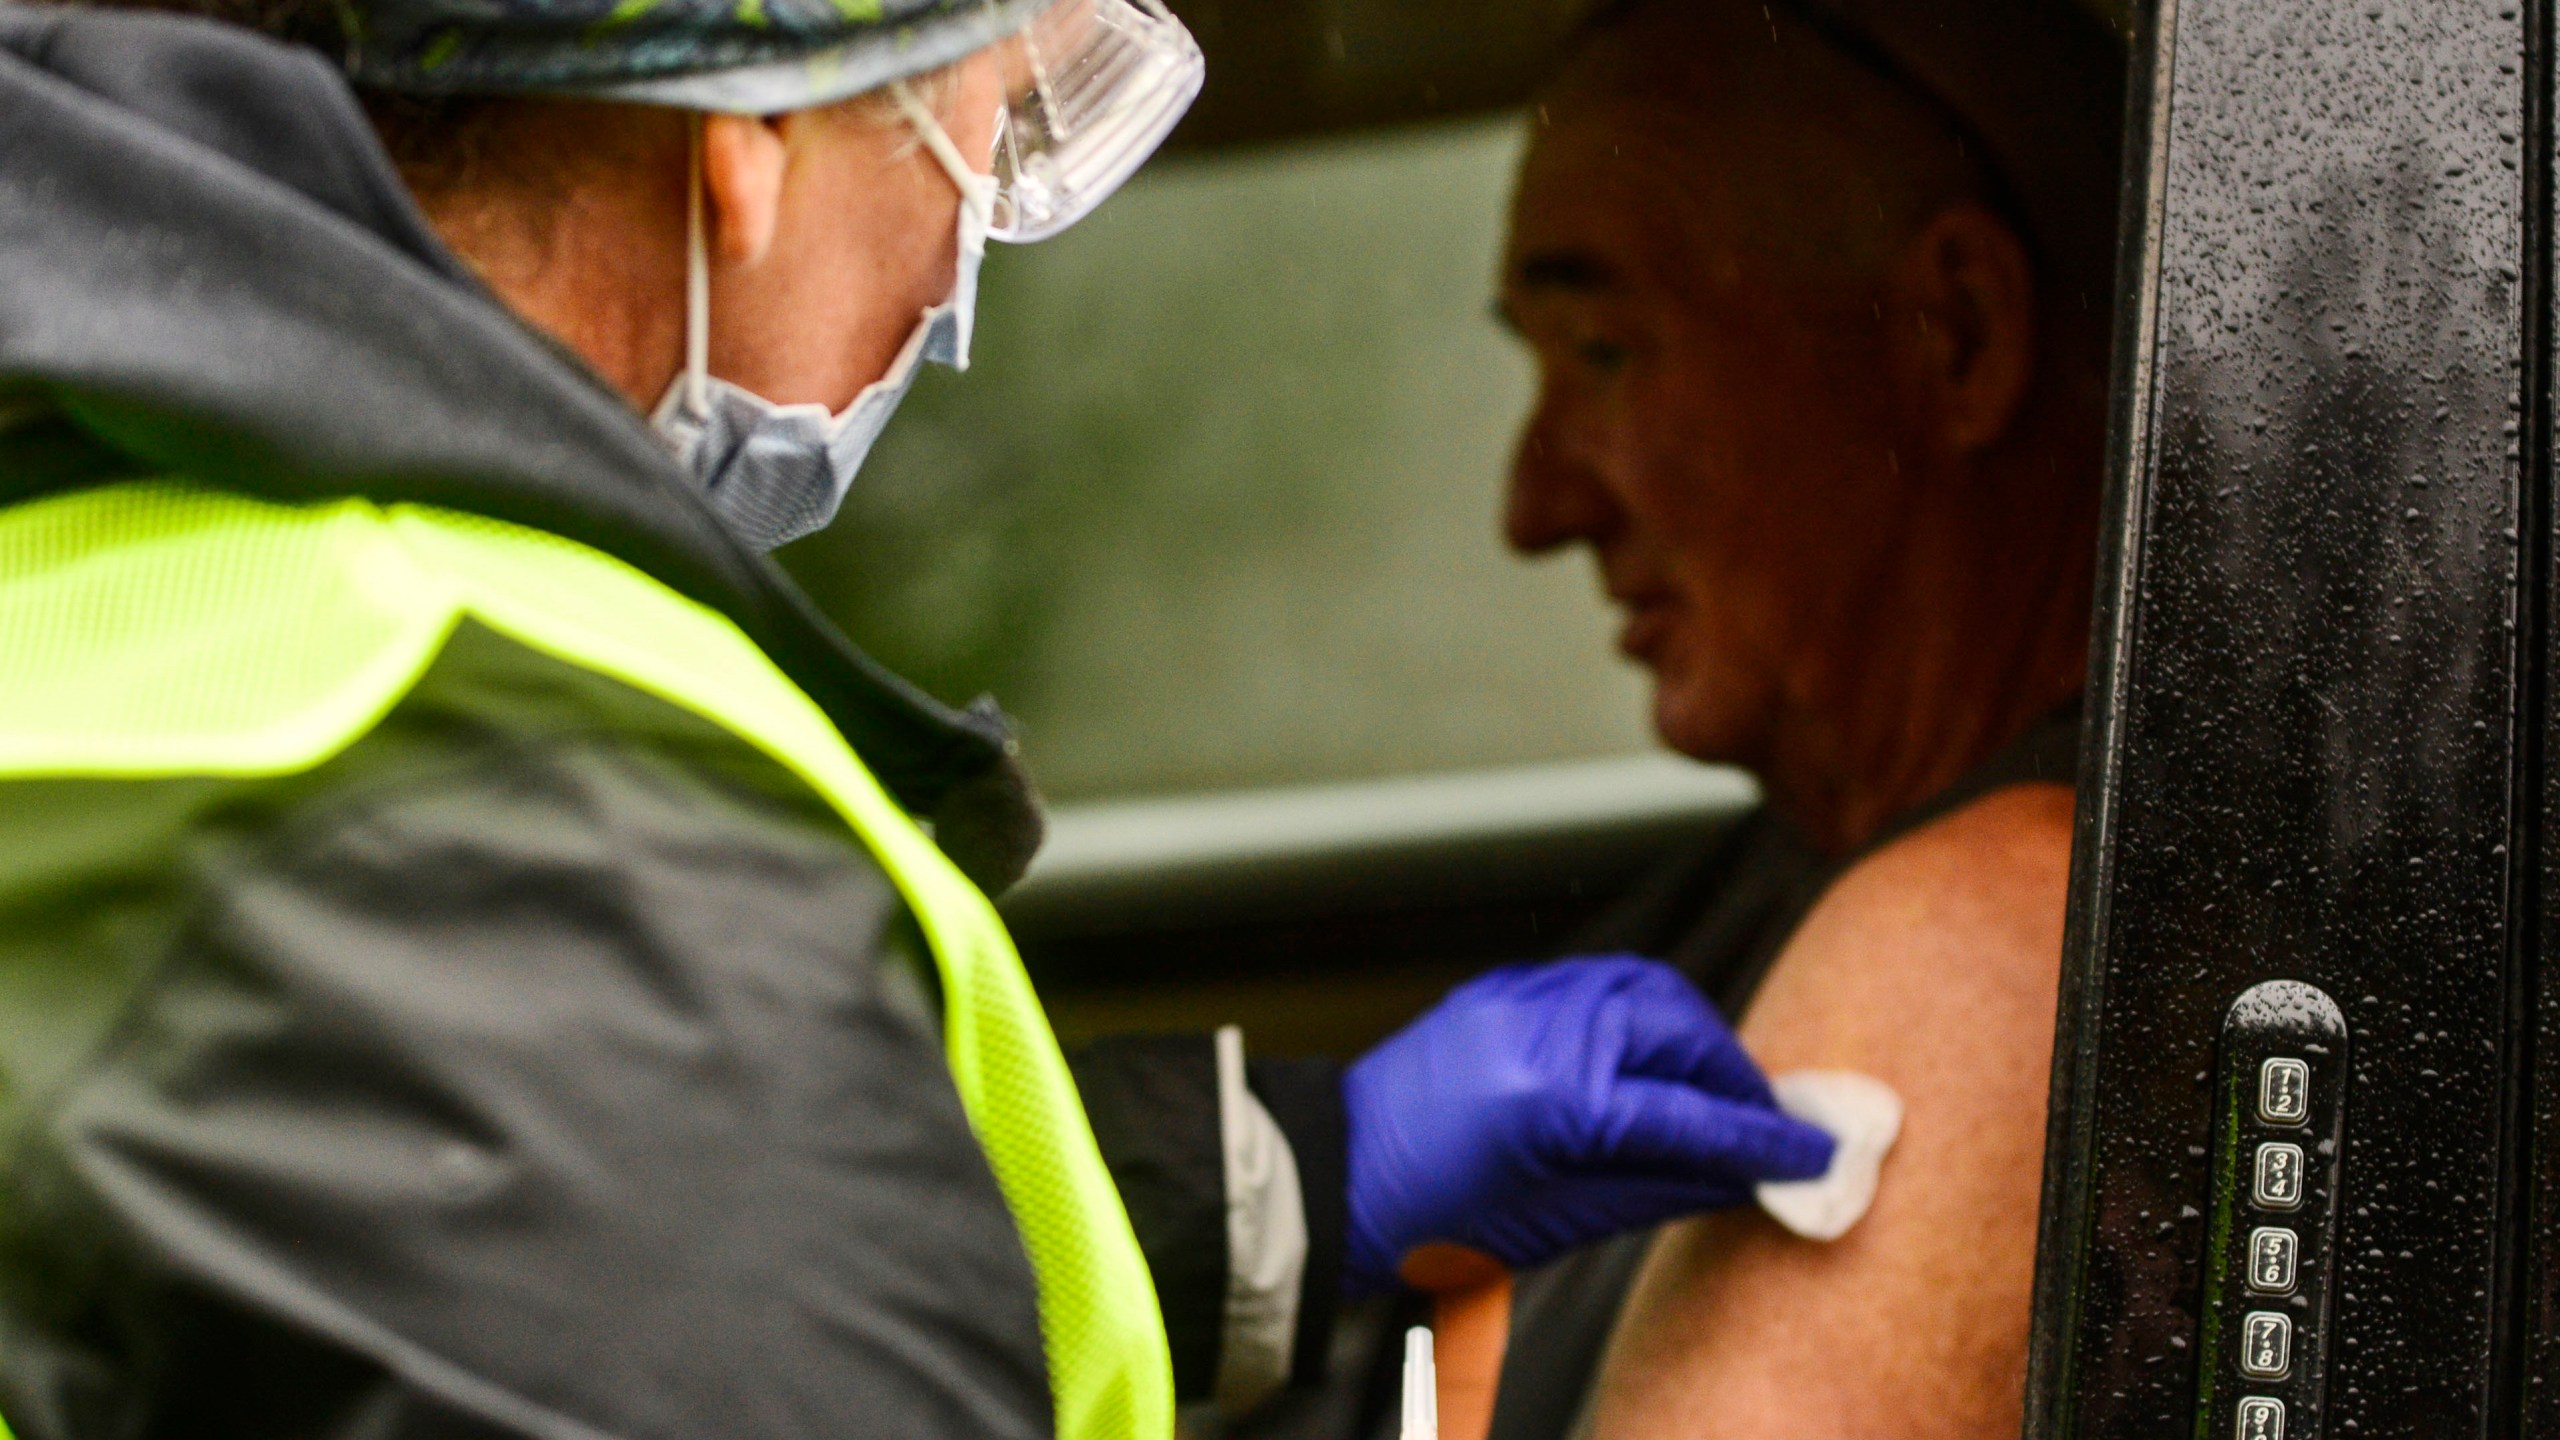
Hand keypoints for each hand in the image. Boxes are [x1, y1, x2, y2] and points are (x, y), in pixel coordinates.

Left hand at [1340, 955, 1833, 1295]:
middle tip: (1768, 1122)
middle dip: (1732, 1073)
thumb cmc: (1429, 1222)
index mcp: (1549, 1099)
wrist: (1333, 1181)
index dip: (1760, 1139)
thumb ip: (1660, 1186)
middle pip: (1676, 1026)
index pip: (1686, 1113)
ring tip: (1719, 1089)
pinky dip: (1642, 1013)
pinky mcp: (1501, 988)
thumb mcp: (1556, 1224)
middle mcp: (1537, 1028)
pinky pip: (1595, 982)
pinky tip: (1658, 1056)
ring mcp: (1516, 997)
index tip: (1811, 1156)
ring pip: (1643, 987)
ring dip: (1694, 1032)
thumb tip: (1743, 1174)